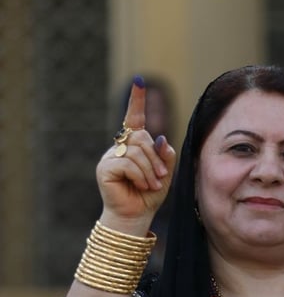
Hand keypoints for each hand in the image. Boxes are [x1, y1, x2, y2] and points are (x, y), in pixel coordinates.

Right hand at [95, 76, 176, 233]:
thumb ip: (165, 154)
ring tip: (152, 184)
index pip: (135, 118)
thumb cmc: (150, 194)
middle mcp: (120, 147)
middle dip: (156, 157)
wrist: (137, 216)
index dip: (137, 100)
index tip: (139, 81)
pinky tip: (142, 185)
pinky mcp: (105, 168)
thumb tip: (160, 138)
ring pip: (137, 151)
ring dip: (150, 169)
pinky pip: (128, 162)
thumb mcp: (165, 172)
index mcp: (134, 145)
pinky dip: (140, 174)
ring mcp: (110, 156)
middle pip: (142, 137)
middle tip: (161, 176)